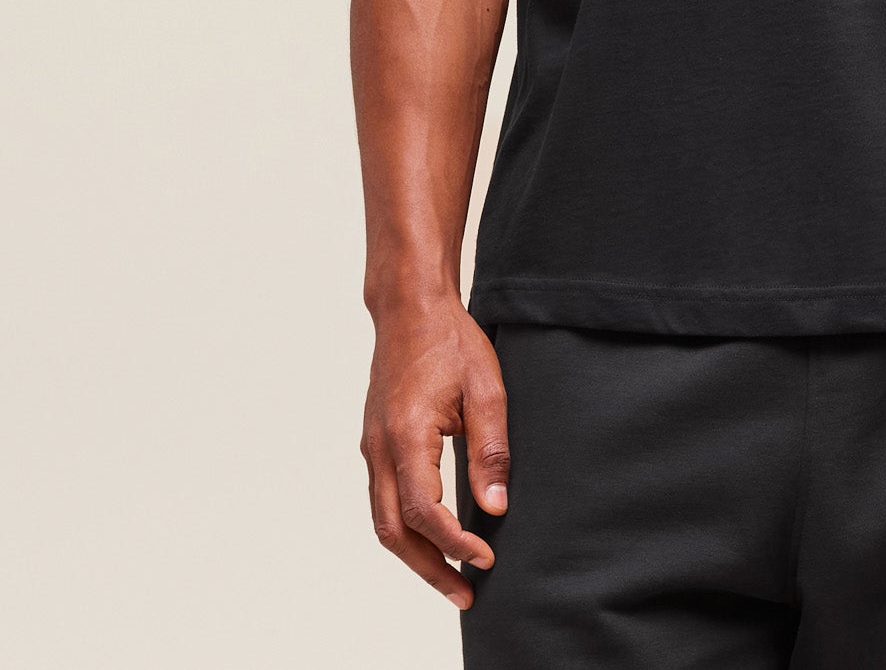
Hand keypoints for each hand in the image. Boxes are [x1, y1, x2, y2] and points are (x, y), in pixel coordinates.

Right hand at [360, 295, 508, 608]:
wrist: (410, 308)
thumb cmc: (450, 341)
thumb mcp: (485, 390)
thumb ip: (490, 451)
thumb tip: (496, 508)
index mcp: (407, 436)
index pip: (426, 512)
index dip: (455, 544)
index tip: (486, 559)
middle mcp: (379, 448)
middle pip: (395, 532)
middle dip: (430, 569)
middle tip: (466, 595)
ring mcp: (372, 447)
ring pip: (384, 521)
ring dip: (415, 556)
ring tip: (452, 579)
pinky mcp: (375, 444)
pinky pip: (383, 501)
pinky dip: (405, 529)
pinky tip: (433, 539)